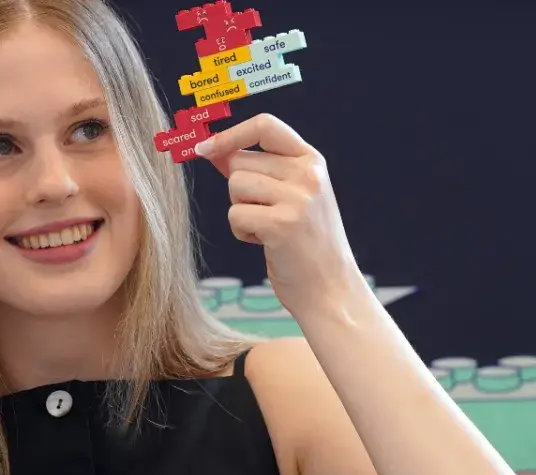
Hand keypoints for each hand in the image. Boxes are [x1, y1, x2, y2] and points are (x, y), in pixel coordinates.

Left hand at [195, 113, 366, 317]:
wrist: (331, 289)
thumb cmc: (306, 245)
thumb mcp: (292, 197)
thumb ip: (259, 171)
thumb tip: (214, 150)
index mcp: (312, 161)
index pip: (265, 125)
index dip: (229, 134)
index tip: (204, 148)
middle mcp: (308, 175)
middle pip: (240, 161)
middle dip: (238, 189)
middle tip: (263, 213)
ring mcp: (297, 199)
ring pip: (234, 187)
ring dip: (241, 212)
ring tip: (267, 229)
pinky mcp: (281, 225)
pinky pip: (235, 216)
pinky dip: (242, 232)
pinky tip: (265, 243)